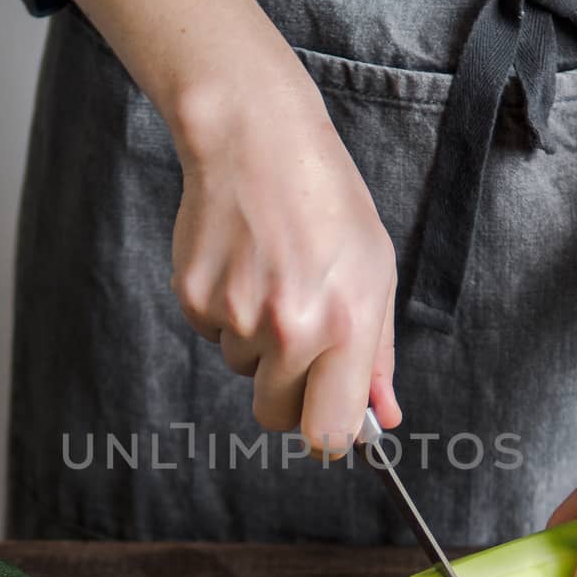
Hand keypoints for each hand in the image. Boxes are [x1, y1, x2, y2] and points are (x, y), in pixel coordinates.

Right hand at [169, 84, 402, 451]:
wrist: (256, 141)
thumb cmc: (327, 204)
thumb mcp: (374, 274)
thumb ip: (377, 354)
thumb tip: (382, 416)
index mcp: (345, 325)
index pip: (327, 431)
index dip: (326, 435)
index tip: (327, 420)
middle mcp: (288, 328)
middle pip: (274, 415)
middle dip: (286, 392)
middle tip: (298, 336)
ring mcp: (236, 316)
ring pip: (243, 369)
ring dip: (256, 340)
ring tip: (272, 275)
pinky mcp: (194, 299)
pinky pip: (212, 335)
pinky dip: (226, 312)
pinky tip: (243, 264)